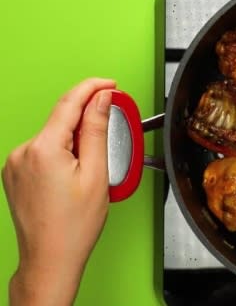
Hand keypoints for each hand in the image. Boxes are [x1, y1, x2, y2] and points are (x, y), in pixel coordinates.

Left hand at [2, 78, 114, 304]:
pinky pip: (43, 151)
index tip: (109, 84)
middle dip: (88, 120)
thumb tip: (102, 100)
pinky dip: (63, 153)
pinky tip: (76, 173)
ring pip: (53, 136)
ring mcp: (15, 164)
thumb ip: (98, 130)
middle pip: (62, 120)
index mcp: (43, 149)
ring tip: (95, 167)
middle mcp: (23, 152)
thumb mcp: (97, 174)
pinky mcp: (15, 174)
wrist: (51, 258)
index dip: (93, 88)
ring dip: (76, 140)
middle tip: (113, 129)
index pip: (70, 103)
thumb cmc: (74, 226)